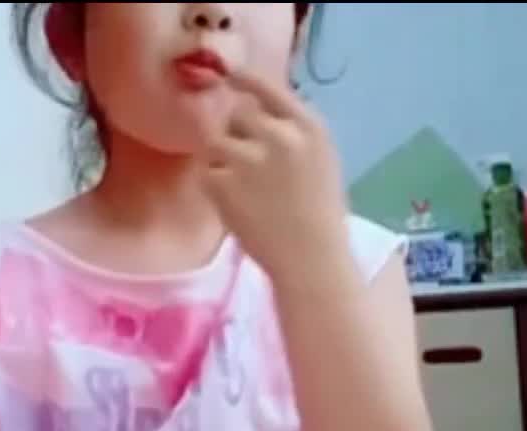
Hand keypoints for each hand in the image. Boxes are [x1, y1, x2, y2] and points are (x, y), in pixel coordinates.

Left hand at [203, 70, 349, 287]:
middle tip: (244, 165)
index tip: (230, 75)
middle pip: (236, 114)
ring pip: (216, 142)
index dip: (245, 80)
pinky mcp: (222, 182)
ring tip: (240, 189)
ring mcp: (247, 157)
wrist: (310, 258)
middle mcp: (277, 134)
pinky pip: (206, 172)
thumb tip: (257, 115)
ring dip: (221, 160)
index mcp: (308, 127)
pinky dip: (214, 186)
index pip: (269, 88)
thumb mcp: (321, 161)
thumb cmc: (321, 217)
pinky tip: (235, 206)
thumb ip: (292, 134)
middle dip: (235, 134)